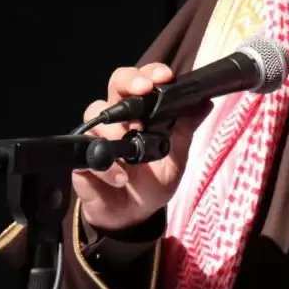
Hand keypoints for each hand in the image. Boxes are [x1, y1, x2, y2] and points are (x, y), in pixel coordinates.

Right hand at [73, 62, 210, 231]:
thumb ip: (186, 129)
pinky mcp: (83, 161)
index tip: (165, 76)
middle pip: (116, 85)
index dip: (151, 73)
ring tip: (133, 151)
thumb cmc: (153, 180)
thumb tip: (205, 103)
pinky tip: (121, 177)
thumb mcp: (176, 156)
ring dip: (116, 130)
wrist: (134, 215)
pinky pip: (87, 155)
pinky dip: (106, 167)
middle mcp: (118, 118)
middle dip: (129, 82)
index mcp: (141, 112)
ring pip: (96, 115)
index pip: (142, 81)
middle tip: (143, 90)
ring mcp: (98, 137)